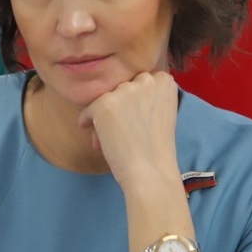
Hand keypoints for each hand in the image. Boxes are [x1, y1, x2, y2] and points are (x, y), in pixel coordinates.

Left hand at [78, 72, 179, 188]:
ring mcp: (124, 91)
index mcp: (164, 81)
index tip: (135, 115)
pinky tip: (97, 137)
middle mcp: (145, 80)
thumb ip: (147, 98)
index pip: (141, 79)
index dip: (135, 98)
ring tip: (110, 137)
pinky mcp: (104, 104)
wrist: (150, 171)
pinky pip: (88, 110)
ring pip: (105, 98)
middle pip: (122, 87)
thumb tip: (120, 99)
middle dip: (119, 105)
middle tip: (123, 127)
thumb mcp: (162, 112)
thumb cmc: (157, 148)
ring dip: (105, 115)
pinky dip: (88, 122)